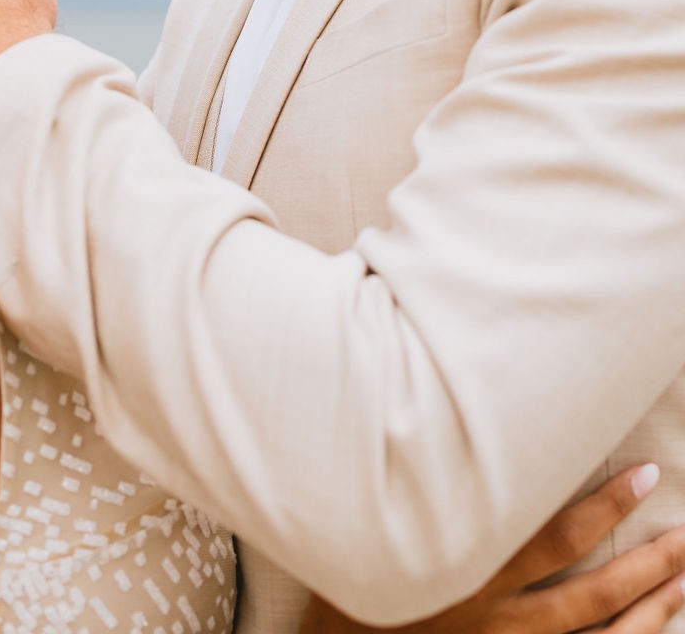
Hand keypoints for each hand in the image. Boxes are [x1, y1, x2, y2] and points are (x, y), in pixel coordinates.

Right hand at [299, 464, 684, 633]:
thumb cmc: (358, 574)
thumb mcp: (379, 514)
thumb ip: (420, 468)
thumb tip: (441, 399)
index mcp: (469, 565)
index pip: (553, 536)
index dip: (606, 507)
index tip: (646, 475)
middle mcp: (496, 616)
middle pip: (591, 593)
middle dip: (647, 564)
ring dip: (648, 610)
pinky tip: (652, 630)